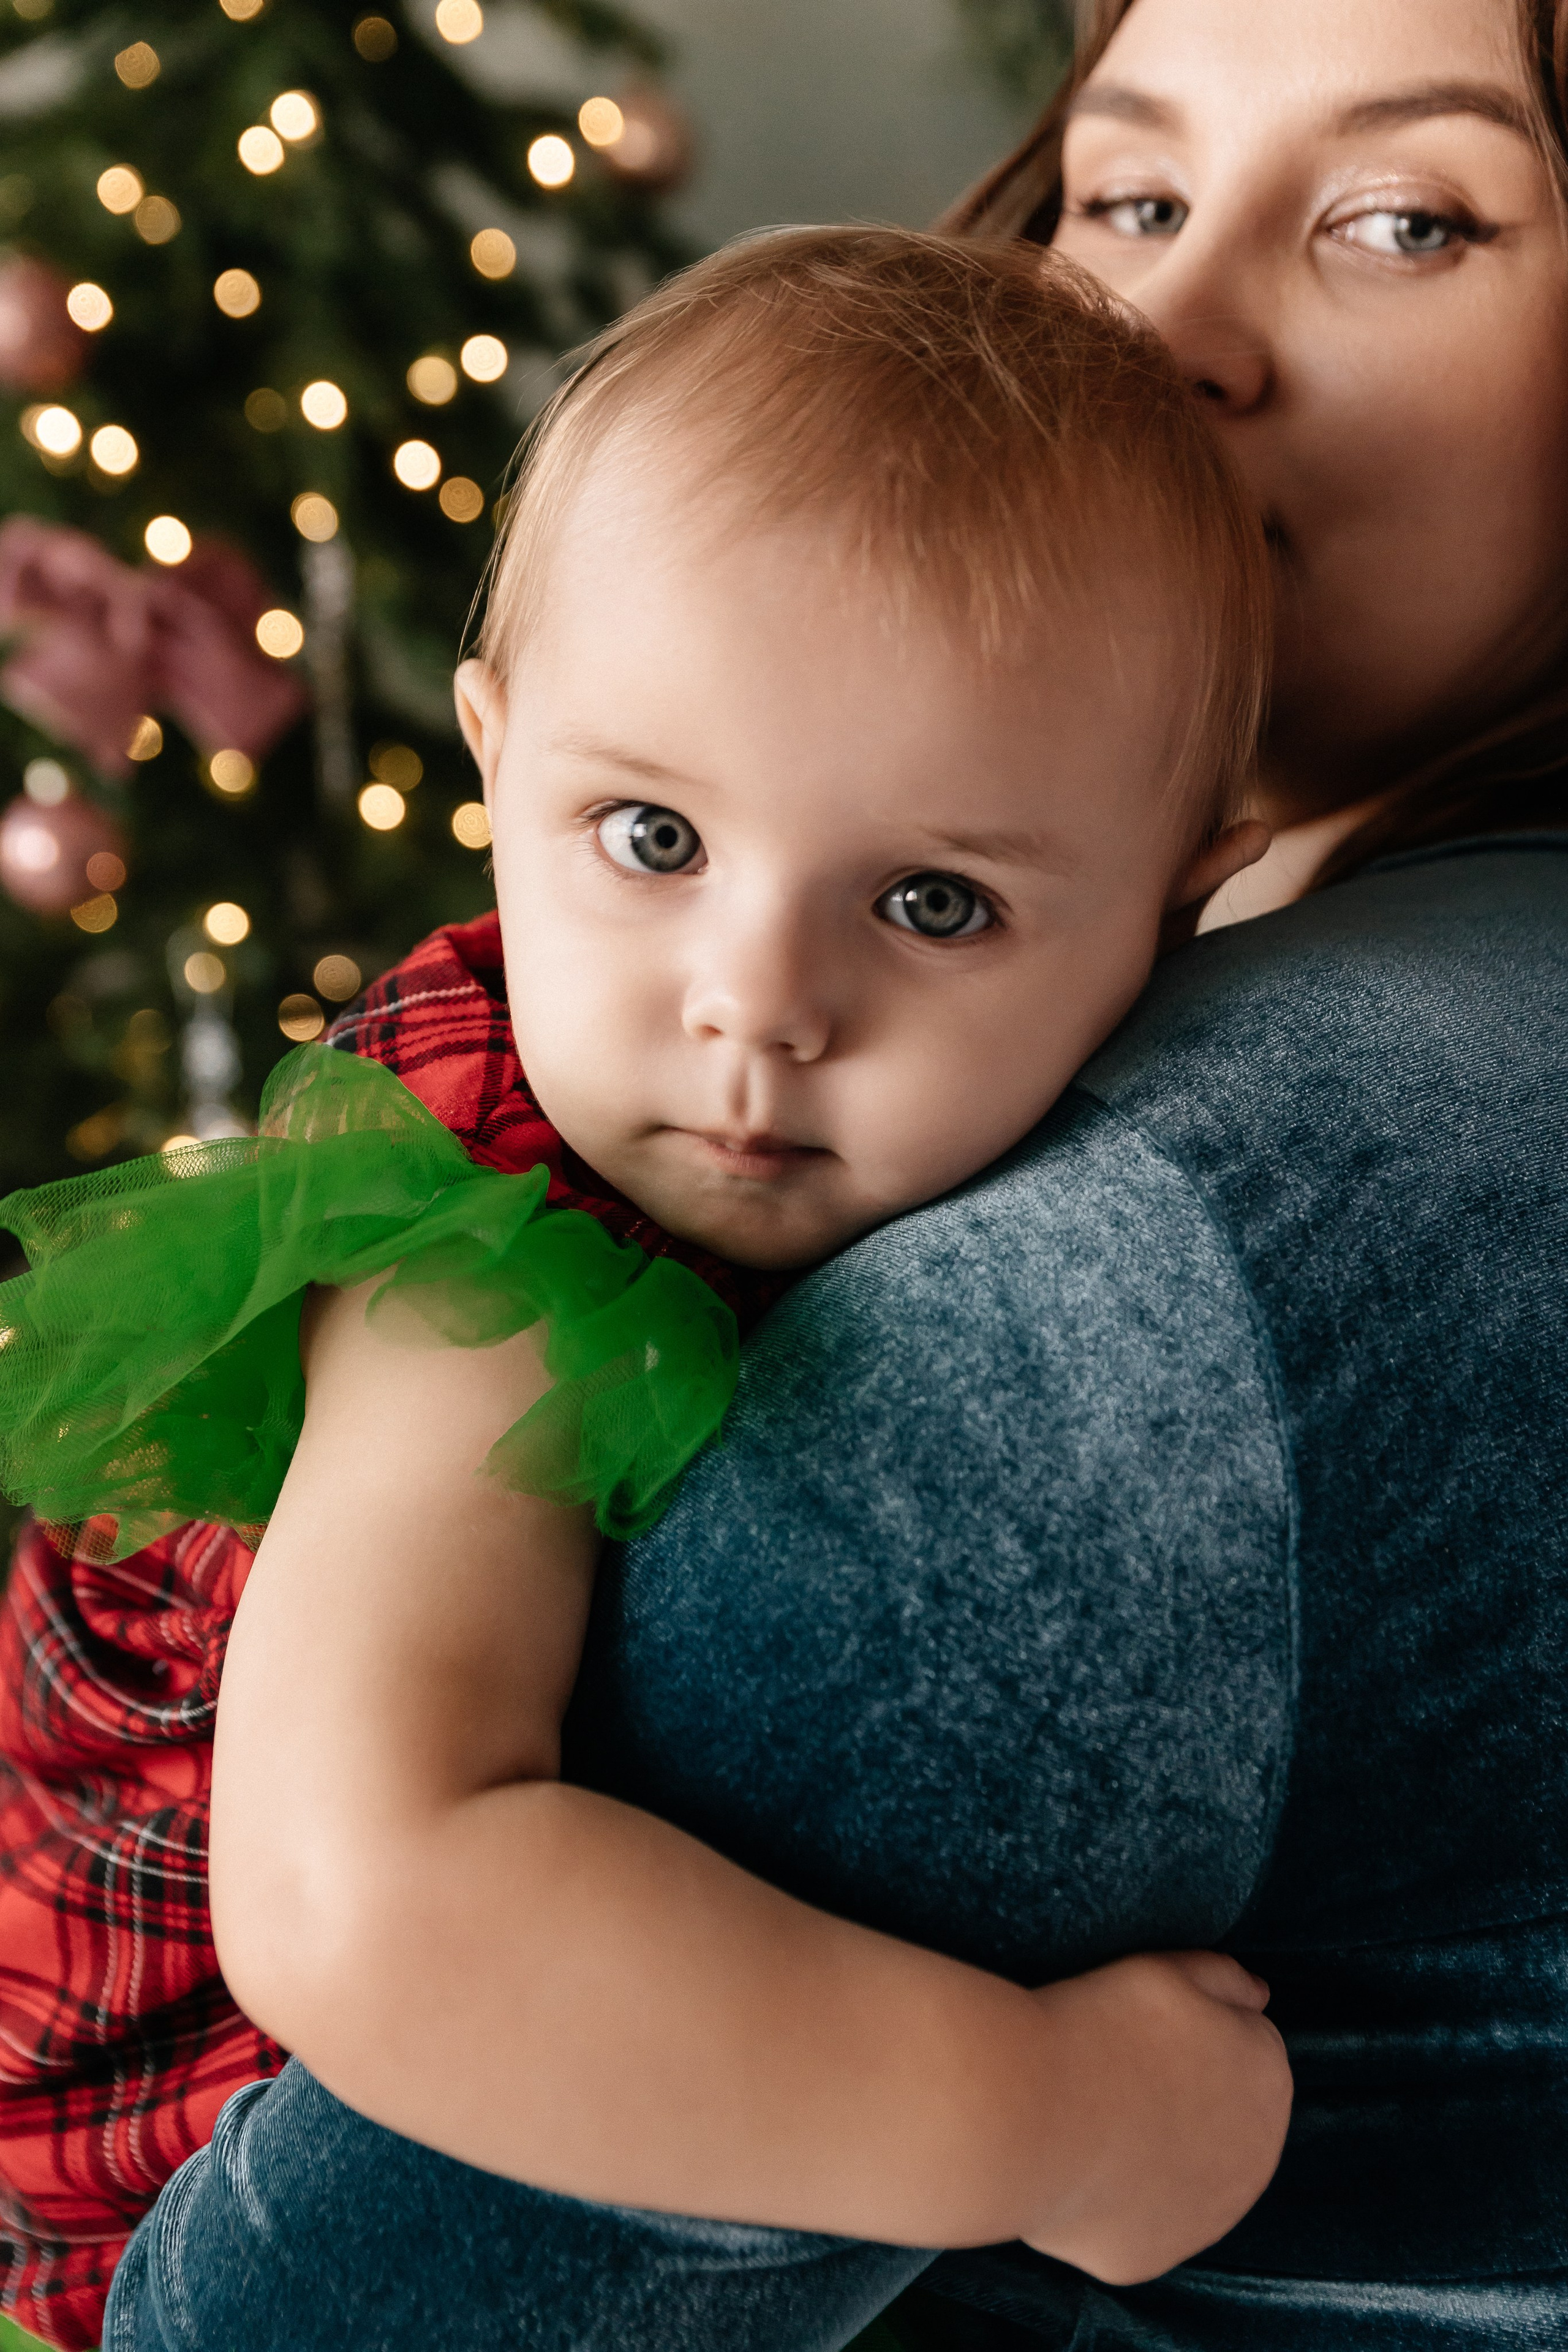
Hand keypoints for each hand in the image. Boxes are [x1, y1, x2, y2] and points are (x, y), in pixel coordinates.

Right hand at [1019, 1950, 1291, 2284]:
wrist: (1025, 2112)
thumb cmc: (1096, 2028)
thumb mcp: (1166, 1971)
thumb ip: (1225, 1978)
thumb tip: (1261, 1996)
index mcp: (1268, 2078)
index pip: (1241, 2044)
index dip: (1186, 2031)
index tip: (1139, 2029)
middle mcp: (1257, 2159)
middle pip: (1220, 2115)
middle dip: (1181, 2095)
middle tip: (1114, 2071)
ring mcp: (1207, 2219)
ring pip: (1184, 2173)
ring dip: (1154, 2150)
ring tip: (1093, 2118)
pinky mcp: (1155, 2256)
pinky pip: (1139, 2219)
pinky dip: (1115, 2198)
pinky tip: (1078, 2165)